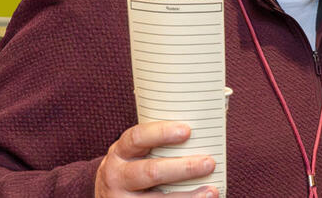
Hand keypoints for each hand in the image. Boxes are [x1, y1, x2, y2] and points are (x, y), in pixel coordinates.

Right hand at [95, 121, 216, 197]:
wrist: (109, 195)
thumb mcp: (135, 153)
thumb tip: (200, 137)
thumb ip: (157, 146)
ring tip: (211, 191)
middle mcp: (117, 176)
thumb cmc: (133, 167)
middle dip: (183, 168)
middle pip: (151, 172)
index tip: (187, 131)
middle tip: (209, 163)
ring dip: (189, 196)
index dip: (161, 133)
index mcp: (120, 152)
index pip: (138, 138)